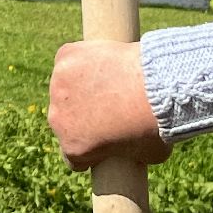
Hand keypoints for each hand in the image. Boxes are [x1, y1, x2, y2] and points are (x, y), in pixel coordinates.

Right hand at [48, 40, 171, 169]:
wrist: (156, 85)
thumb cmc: (154, 124)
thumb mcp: (146, 154)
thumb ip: (126, 152)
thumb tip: (129, 146)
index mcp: (73, 147)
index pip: (73, 156)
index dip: (90, 150)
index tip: (103, 142)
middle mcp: (57, 117)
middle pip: (64, 118)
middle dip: (82, 116)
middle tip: (110, 107)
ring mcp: (58, 83)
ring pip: (66, 86)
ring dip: (81, 86)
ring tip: (110, 82)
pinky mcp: (65, 56)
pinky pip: (70, 58)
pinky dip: (83, 60)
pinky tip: (102, 61)